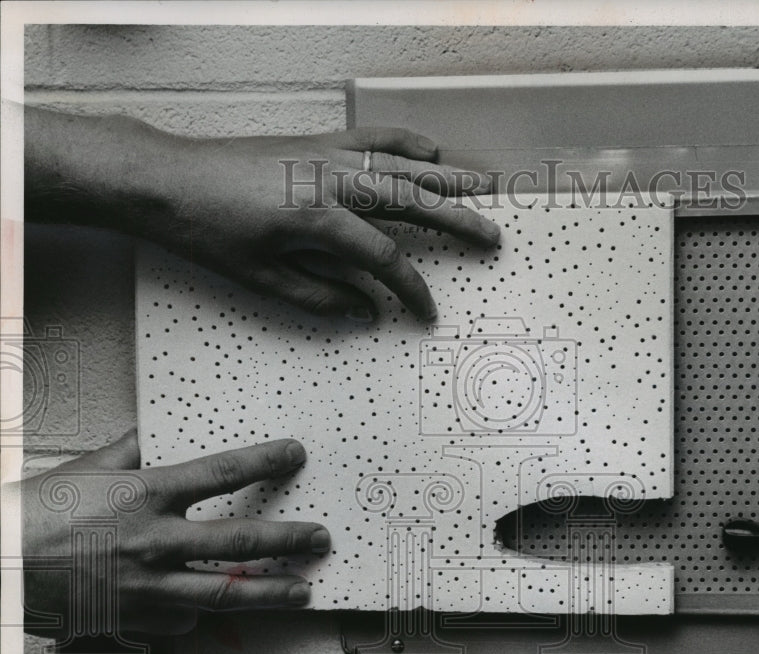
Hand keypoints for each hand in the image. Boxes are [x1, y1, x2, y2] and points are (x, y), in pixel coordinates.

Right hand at [18, 431, 328, 636]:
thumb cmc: (37, 513)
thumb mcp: (90, 466)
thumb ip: (133, 449)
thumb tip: (159, 431)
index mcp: (147, 494)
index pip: (222, 473)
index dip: (265, 461)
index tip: (294, 455)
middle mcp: (155, 541)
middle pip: (240, 542)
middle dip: (289, 540)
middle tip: (319, 539)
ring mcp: (147, 586)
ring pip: (224, 594)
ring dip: (271, 592)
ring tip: (302, 591)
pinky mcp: (134, 619)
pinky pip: (182, 622)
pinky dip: (201, 616)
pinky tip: (215, 611)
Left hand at [25, 107, 500, 321]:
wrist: (167, 179)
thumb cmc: (207, 231)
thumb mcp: (261, 278)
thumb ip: (321, 297)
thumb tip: (366, 312)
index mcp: (321, 220)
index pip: (386, 259)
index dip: (412, 291)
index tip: (428, 314)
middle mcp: (334, 180)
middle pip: (415, 202)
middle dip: (459, 223)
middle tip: (494, 238)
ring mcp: (329, 155)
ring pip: (405, 165)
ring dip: (448, 178)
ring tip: (486, 187)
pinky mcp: (319, 143)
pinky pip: (376, 138)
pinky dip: (407, 144)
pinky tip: (430, 153)